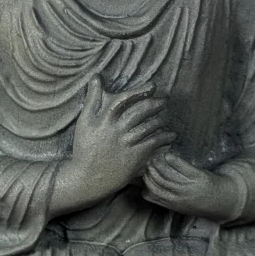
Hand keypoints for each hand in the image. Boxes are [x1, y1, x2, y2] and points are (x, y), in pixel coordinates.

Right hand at [56, 76, 174, 211]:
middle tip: (164, 100)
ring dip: (160, 120)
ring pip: (149, 126)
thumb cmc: (85, 148)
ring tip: (164, 119)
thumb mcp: (84, 122)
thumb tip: (96, 77)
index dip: (140, 91)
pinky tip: (170, 135)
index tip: (152, 86)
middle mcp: (116, 130)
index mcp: (104, 119)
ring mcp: (127, 143)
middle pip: (141, 112)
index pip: (124, 99)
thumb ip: (92, 99)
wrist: (87, 178)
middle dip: (156, 104)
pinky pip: (154, 143)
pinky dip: (164, 137)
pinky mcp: (135, 157)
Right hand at [142, 148, 240, 220]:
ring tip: (153, 156)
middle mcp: (178, 197)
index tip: (138, 172)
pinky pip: (183, 169)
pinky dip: (173, 161)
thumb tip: (143, 190)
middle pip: (157, 183)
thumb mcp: (178, 204)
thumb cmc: (198, 201)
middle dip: (148, 172)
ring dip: (158, 165)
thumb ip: (163, 198)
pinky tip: (167, 154)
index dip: (142, 183)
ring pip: (167, 176)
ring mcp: (188, 188)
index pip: (150, 194)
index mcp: (172, 204)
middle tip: (143, 160)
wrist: (222, 202)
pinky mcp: (198, 178)